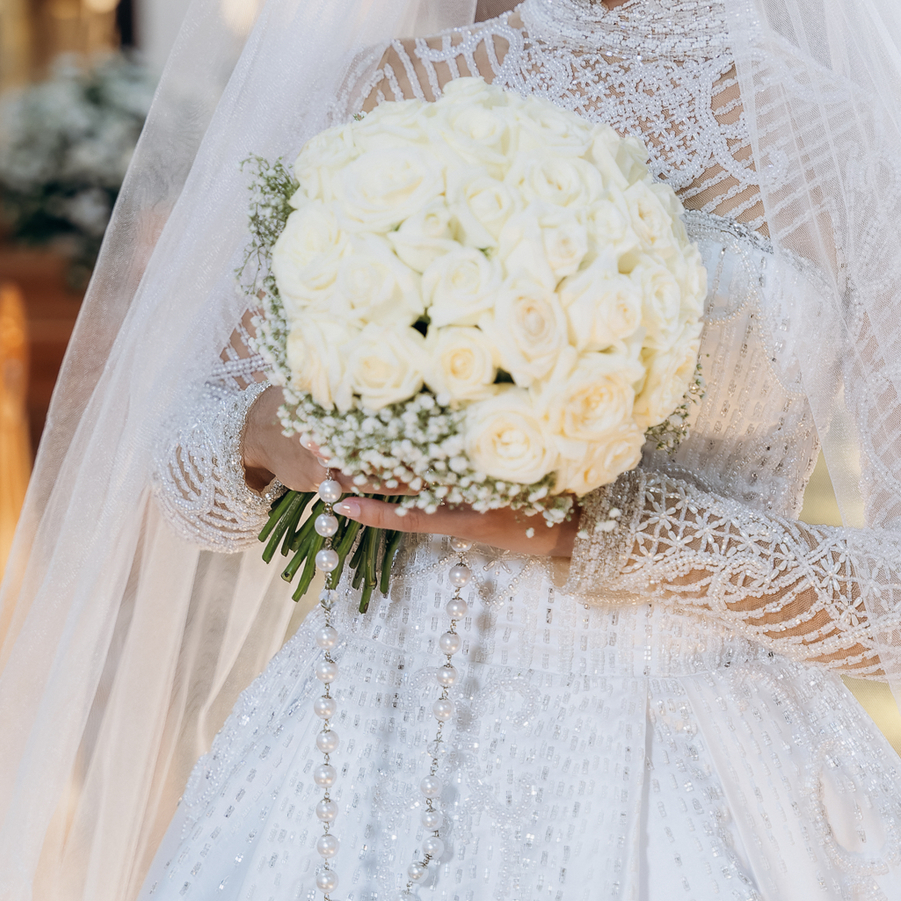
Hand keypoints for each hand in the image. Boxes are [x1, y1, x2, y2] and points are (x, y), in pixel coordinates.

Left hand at [243, 386, 579, 558]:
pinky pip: (410, 515)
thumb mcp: (523, 436)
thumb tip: (459, 380)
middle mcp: (465, 454)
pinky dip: (375, 510)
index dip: (379, 399)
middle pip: (401, 436)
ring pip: (399, 473)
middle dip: (360, 430)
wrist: (585, 520)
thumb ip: (488, 414)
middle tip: (315, 418)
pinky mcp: (461, 519)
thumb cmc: (558, 474)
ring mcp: (463, 488)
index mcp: (475, 428)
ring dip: (360, 466)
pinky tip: (345, 506)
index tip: (344, 385)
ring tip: (319, 457)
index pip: (418, 409)